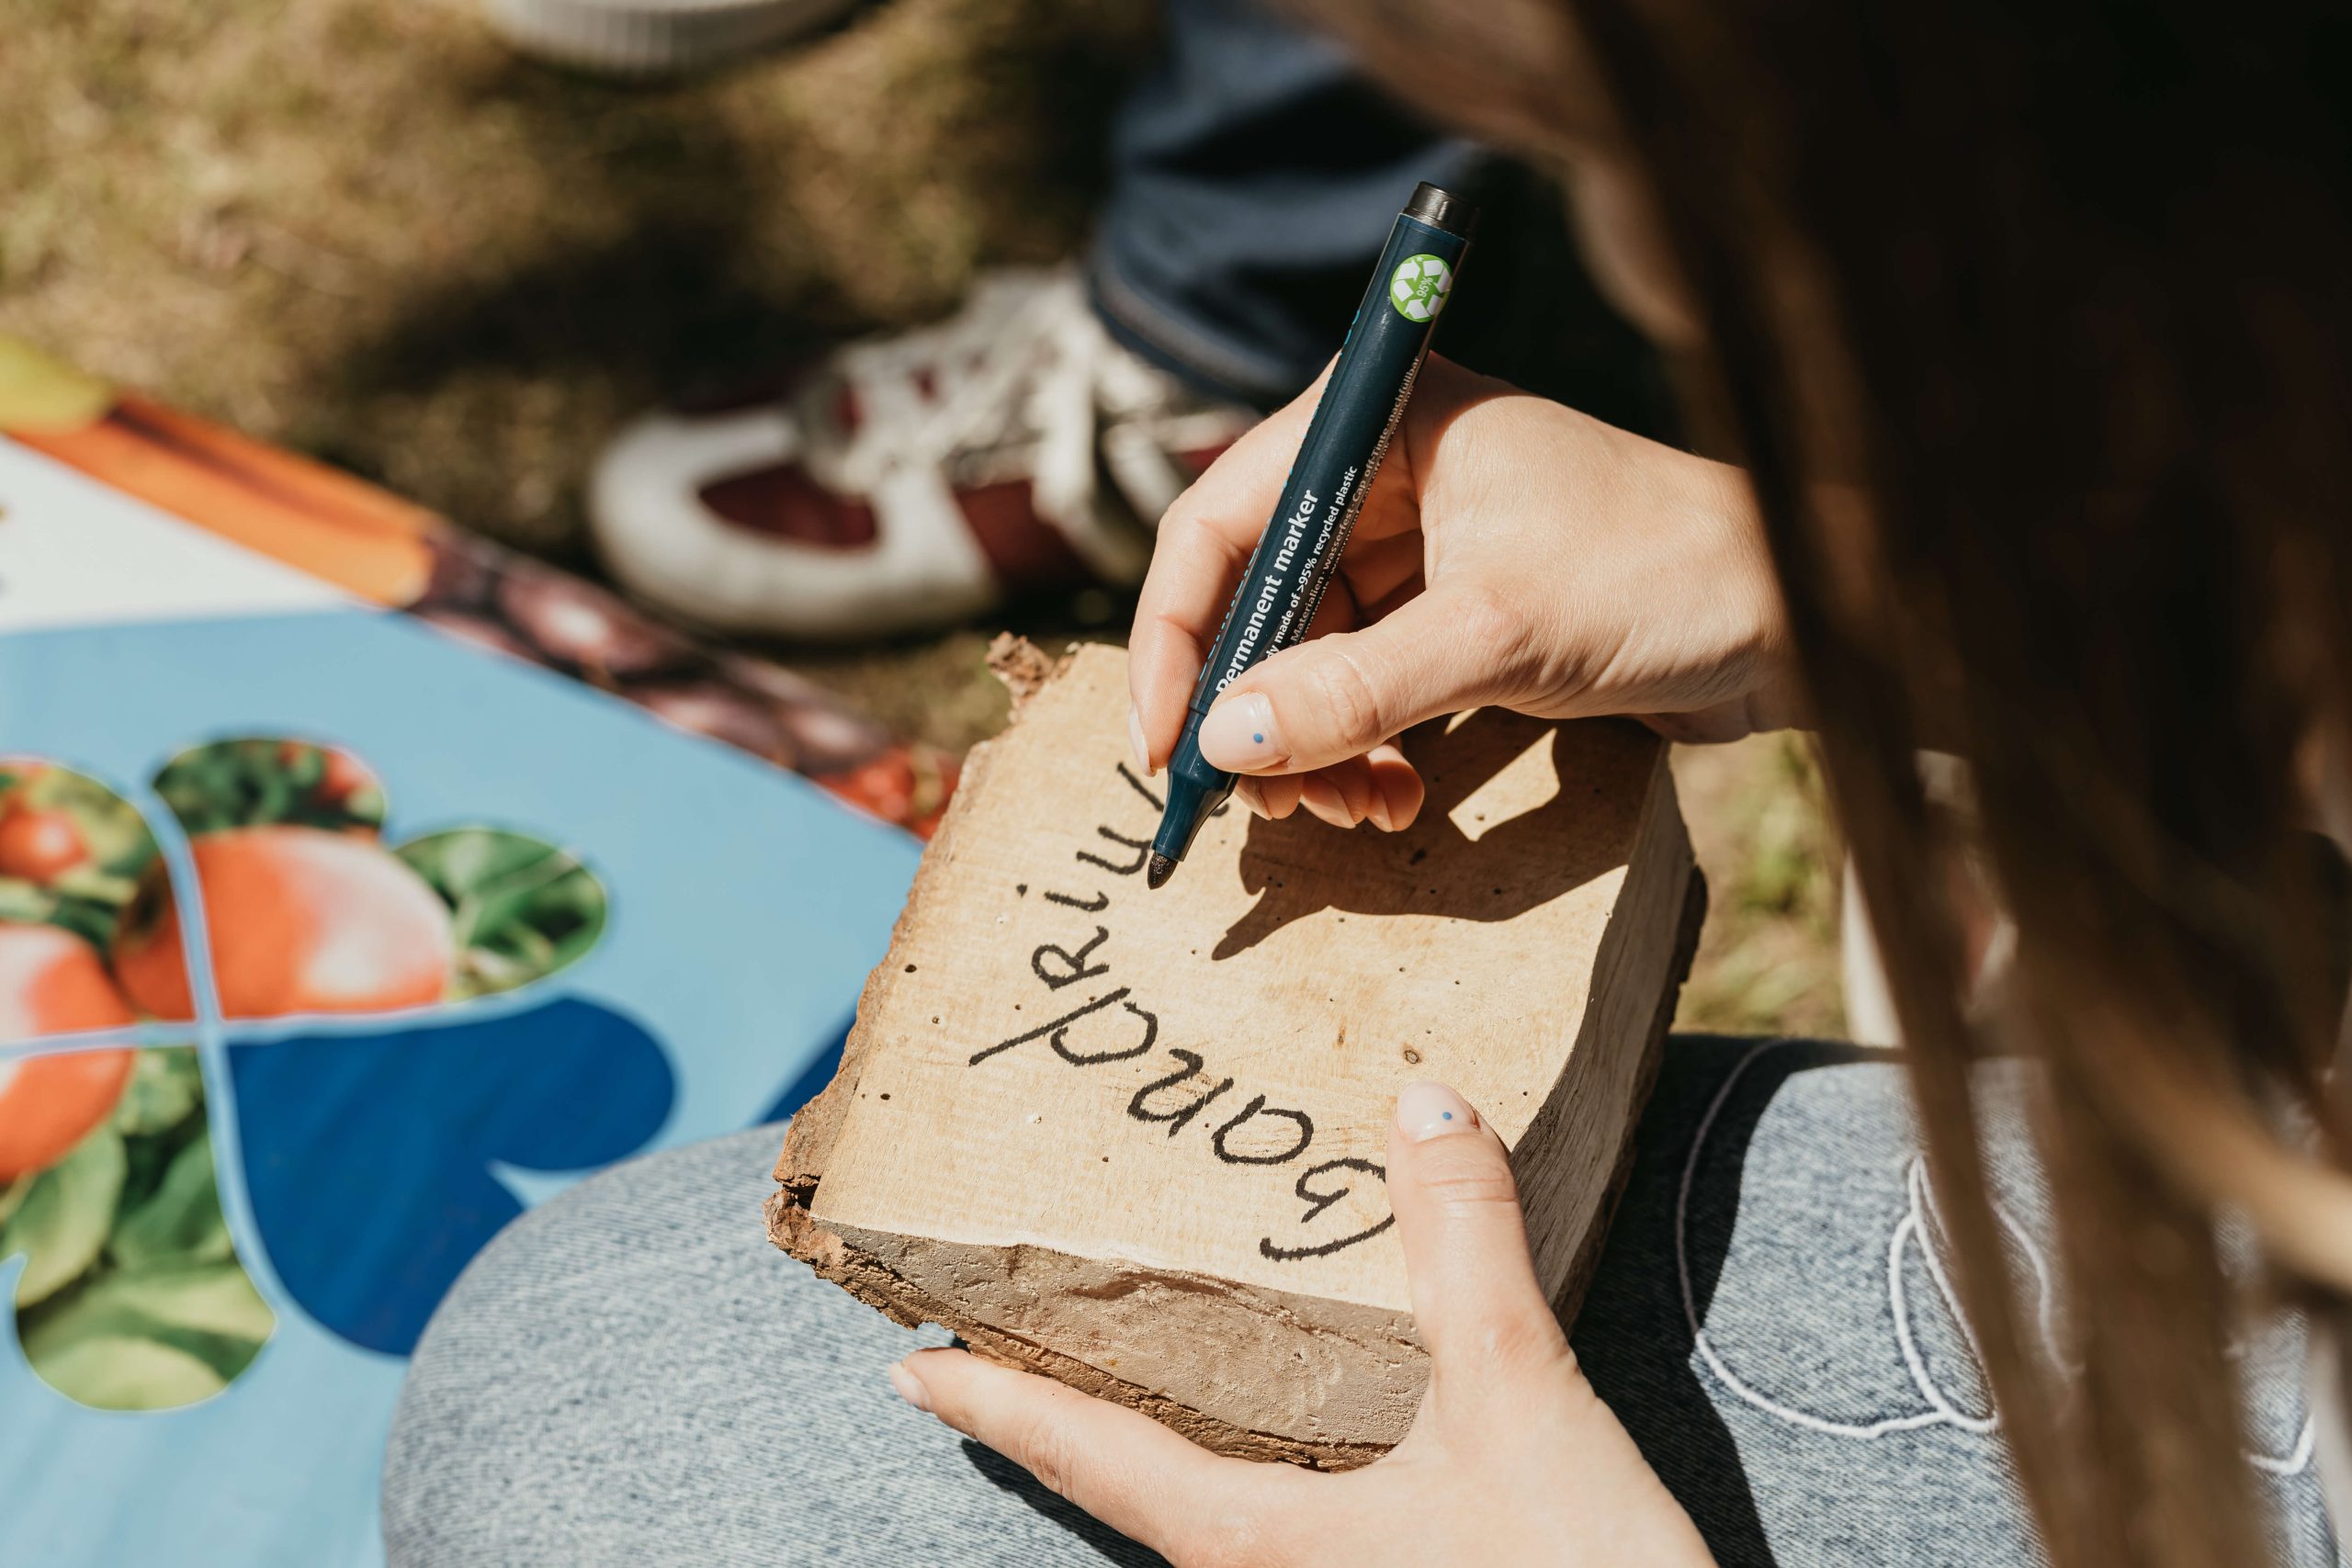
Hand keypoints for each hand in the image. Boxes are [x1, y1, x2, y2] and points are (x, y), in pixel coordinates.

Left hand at [885, 1083, 1715, 1567]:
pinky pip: (1293, 1516)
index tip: (904, 1367)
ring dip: (1170, 1427)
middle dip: (1070, 1408)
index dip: (993, 1404)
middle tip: (1015, 1328)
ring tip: (1149, 1347)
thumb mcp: (1520, 1406)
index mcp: (1258, 1541)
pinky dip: (1263, 1446)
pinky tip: (1315, 1404)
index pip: (1088, 1457)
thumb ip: (1465, 1250)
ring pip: (1215, 1504)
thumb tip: (1419, 1104)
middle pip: (1135, 1484)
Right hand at [1127, 357, 1795, 830]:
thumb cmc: (1662, 576)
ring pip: (1305, 656)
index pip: (1223, 523)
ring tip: (1357, 810)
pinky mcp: (1453, 610)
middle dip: (1255, 713)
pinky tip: (1395, 798)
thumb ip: (1352, 689)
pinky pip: (1362, 685)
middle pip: (1256, 600)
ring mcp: (1419, 545)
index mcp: (1380, 422)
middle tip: (1266, 806)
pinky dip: (1363, 748)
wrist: (1797, 614)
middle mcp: (1383, 473)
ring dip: (1313, 747)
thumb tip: (1223, 744)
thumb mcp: (1494, 636)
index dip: (1177, 639)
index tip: (1166, 745)